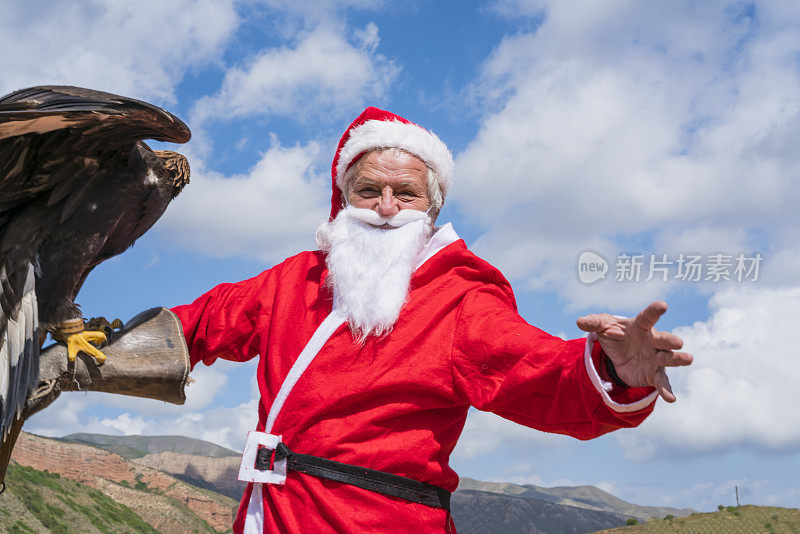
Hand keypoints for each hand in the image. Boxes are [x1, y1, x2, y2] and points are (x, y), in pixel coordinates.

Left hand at [576, 301, 692, 402]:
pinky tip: (671, 399)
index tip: (663, 305)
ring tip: (688, 359)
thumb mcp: (602, 327)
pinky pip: (662, 383)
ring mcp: (656, 358)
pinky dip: (666, 390)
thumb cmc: (615, 334)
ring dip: (678, 359)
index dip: (654, 311)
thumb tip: (579, 322)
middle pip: (663, 339)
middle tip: (677, 342)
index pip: (647, 317)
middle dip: (670, 340)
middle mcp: (653, 341)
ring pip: (669, 358)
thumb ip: (594, 323)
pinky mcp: (654, 374)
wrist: (619, 356)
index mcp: (640, 326)